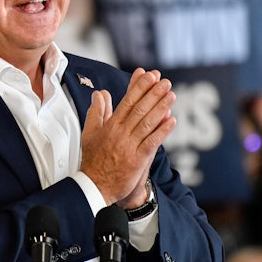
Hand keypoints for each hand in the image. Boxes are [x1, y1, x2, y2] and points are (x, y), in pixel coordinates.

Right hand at [81, 68, 176, 205]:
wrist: (94, 186)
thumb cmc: (93, 160)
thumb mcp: (90, 133)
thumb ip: (97, 111)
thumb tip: (100, 93)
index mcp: (110, 126)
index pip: (127, 102)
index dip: (139, 87)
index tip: (149, 76)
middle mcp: (120, 133)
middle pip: (139, 109)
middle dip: (153, 93)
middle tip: (165, 81)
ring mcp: (129, 146)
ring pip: (147, 123)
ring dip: (160, 108)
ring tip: (171, 95)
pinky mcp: (137, 159)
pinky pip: (152, 142)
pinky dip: (162, 131)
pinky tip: (172, 121)